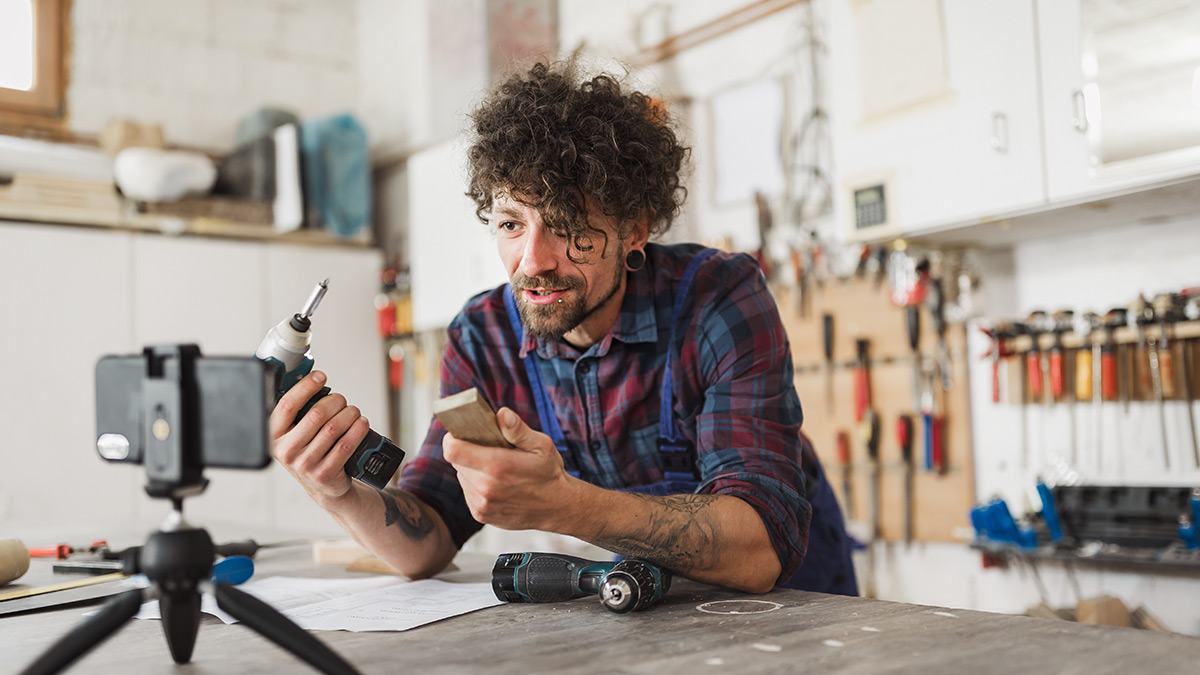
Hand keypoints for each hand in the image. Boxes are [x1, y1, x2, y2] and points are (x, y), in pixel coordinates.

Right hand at [270, 370, 369, 502]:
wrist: (321, 486)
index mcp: (274, 435)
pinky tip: (361, 424)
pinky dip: (358, 429)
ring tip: (353, 411)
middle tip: (342, 400)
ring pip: (334, 428)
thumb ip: (298, 409)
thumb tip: (311, 377)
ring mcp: (305, 464)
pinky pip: (346, 445)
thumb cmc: (308, 451)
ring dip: (350, 413)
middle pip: (316, 414)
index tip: (320, 377)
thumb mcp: (293, 432)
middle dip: (335, 401)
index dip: (306, 386)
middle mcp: (287, 451)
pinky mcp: (325, 473)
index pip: (287, 404)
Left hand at [442, 407, 574, 529]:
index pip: (453, 450)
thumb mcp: (541, 445)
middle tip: (487, 448)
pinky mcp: (481, 514)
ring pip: (462, 476)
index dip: (453, 438)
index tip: (461, 433)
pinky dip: (476, 484)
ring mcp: (481, 504)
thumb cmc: (550, 474)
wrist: (558, 507)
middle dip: (467, 451)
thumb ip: (518, 430)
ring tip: (494, 466)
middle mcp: (485, 488)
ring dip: (472, 468)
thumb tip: (502, 415)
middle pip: (456, 461)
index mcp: (497, 466)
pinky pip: (468, 491)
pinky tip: (495, 482)